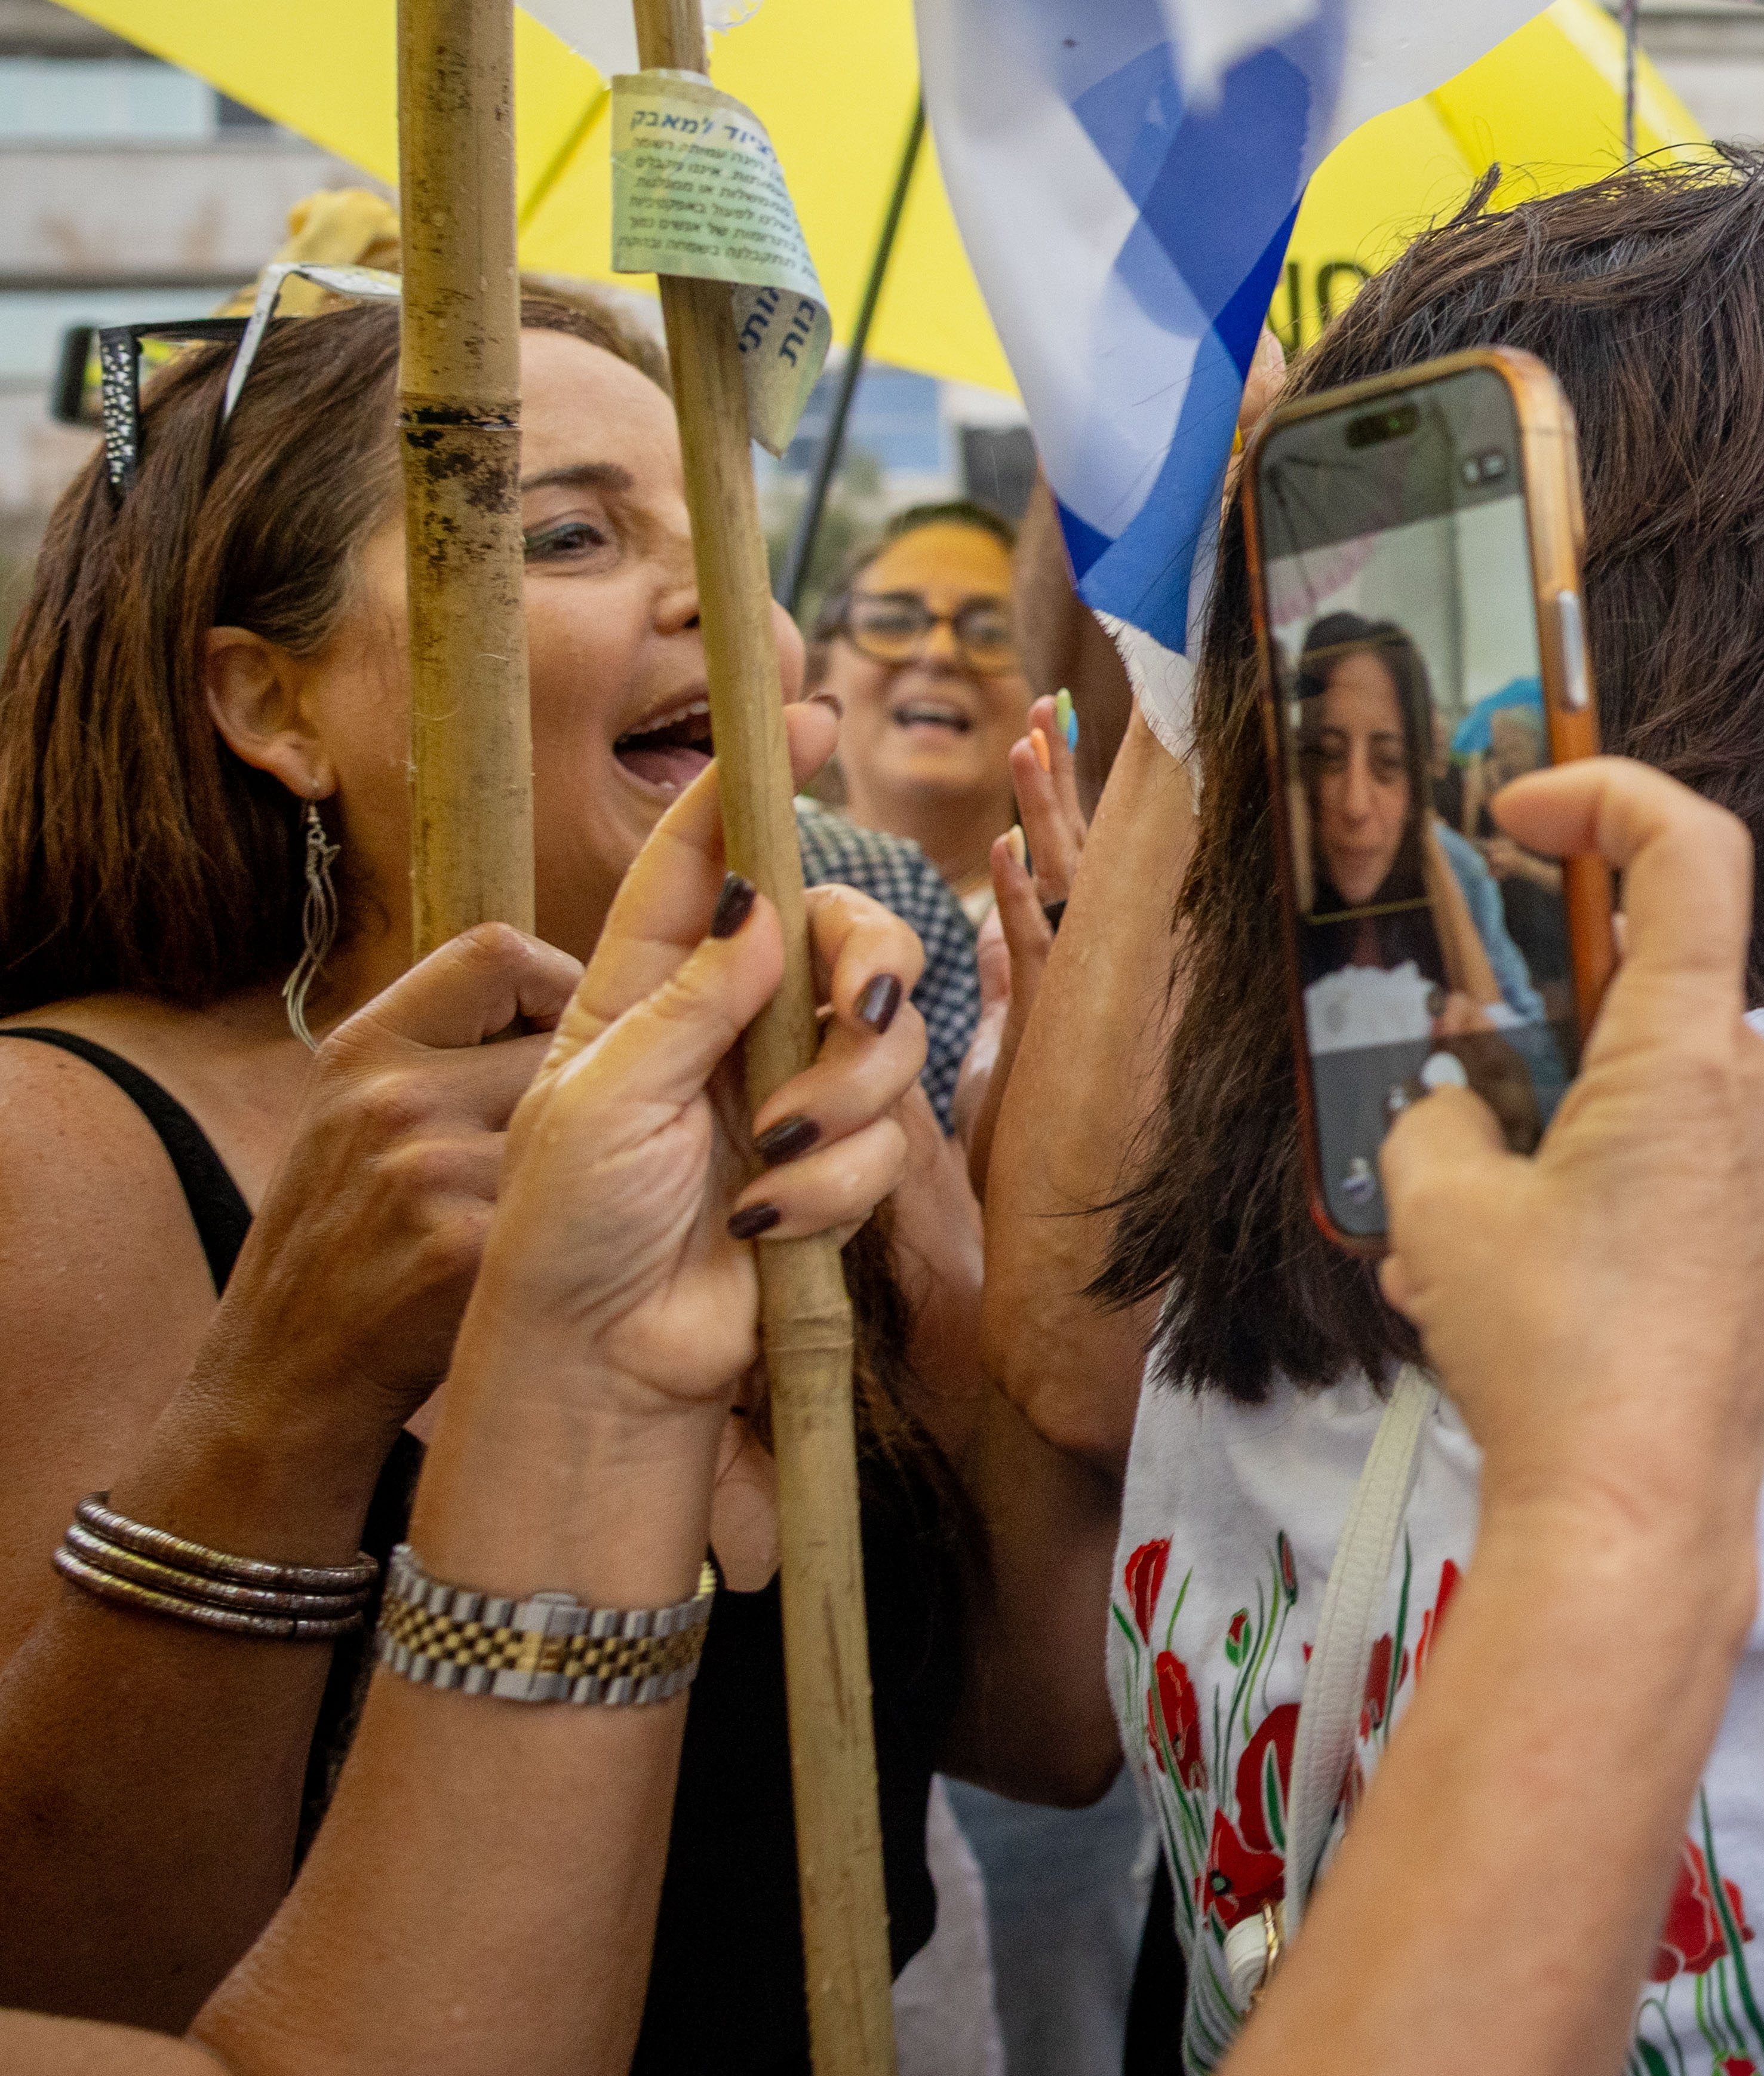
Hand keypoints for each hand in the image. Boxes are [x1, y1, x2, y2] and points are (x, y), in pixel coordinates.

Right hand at [207, 923, 579, 1440]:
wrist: (287, 1370)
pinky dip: (581, 1221)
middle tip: (586, 1135)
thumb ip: (443, 1049)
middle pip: (567, 1038)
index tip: (574, 1029)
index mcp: (362, 1049)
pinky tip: (559, 1250)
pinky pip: (575, 1202)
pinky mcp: (472, 1247)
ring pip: (585, 1122)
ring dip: (591, 1156)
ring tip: (568, 1198)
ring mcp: (430, 1172)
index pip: (498, 951)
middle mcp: (392, 1097)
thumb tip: (579, 985)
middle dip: (589, 1082)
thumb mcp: (353, 1114)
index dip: (558, 980)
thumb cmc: (344, 1235)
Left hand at [477, 766, 929, 1423]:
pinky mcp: (830, 1164)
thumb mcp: (601, 1099)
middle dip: (866, 971)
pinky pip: (885, 1138)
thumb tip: (765, 904)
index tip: (805, 714)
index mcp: (645, 988)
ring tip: (770, 1167)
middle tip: (860, 1011)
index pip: (706, 858)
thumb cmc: (565, 1231)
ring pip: (885, 1038)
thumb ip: (690, 998)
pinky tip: (770, 1223)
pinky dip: (834, 1183)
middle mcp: (726, 1025)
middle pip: (841, 936)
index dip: (752, 783)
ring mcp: (785, 1094)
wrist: (604, 1361)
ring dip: (844, 1103)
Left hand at [972, 707, 1093, 1197]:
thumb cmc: (1031, 1179)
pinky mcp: (1057, 1041)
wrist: (1054, 1284)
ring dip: (1047, 813)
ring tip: (1033, 736)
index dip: (1059, 801)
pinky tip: (1008, 849)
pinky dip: (1024, 898)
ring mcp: (1081, 1011)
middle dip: (1066, 782)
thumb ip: (1017, 986)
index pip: (1067, 873)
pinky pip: (1041, 953)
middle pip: (1081, 863)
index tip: (1049, 732)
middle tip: (1053, 704)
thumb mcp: (1010, 1064)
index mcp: (1072, 984)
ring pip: (1070, 891)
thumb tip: (1002, 924)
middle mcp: (1087, 989)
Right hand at [1374, 761, 1763, 1530]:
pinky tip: (1490, 1285)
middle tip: (1441, 1097)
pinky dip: (1578, 1190)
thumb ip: (1437, 1116)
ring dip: (1534, 1132)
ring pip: (1638, 1090)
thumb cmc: (1555, 1355)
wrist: (1641, 1515)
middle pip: (1643, 986)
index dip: (1605, 795)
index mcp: (1697, 1053)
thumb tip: (1456, 1111)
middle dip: (1524, 1026)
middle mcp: (1761, 1093)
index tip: (1520, 811)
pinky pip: (1664, 1165)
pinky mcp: (1763, 1235)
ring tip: (1444, 1245)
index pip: (1691, 850)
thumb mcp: (1442, 1207)